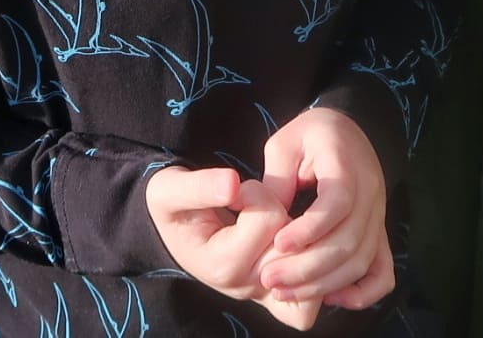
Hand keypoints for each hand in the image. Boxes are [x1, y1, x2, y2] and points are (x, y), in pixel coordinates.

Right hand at [145, 166, 321, 329]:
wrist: (177, 229)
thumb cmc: (174, 207)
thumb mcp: (170, 190)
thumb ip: (198, 186)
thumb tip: (232, 184)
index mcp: (222, 266)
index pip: (268, 218)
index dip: (255, 192)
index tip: (233, 191)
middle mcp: (246, 287)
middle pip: (290, 238)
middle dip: (276, 208)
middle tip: (251, 206)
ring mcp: (264, 296)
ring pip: (304, 255)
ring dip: (291, 230)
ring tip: (264, 220)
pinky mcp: (278, 299)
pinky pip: (312, 298)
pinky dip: (307, 264)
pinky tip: (287, 241)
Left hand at [258, 107, 394, 310]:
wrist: (347, 129)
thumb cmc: (310, 135)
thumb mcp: (285, 143)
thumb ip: (277, 179)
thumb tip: (266, 223)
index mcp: (346, 163)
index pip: (338, 203)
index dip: (310, 229)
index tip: (278, 243)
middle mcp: (370, 192)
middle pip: (349, 241)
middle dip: (307, 267)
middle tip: (269, 278)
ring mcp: (379, 215)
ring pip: (361, 261)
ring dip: (323, 284)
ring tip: (284, 291)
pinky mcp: (379, 232)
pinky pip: (382, 273)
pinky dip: (361, 293)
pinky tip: (330, 298)